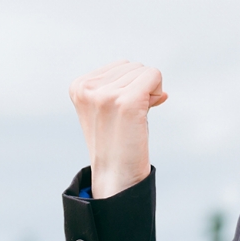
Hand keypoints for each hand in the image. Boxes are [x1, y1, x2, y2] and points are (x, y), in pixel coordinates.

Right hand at [68, 60, 167, 199]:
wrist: (115, 174)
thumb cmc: (115, 142)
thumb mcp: (107, 109)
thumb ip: (124, 89)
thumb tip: (160, 91)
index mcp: (79, 86)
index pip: (121, 66)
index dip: (129, 86)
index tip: (121, 111)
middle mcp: (88, 88)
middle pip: (133, 67)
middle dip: (141, 88)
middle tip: (131, 117)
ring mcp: (106, 95)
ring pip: (145, 72)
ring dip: (149, 93)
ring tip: (134, 119)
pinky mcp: (126, 102)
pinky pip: (154, 77)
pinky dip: (157, 92)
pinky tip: (146, 113)